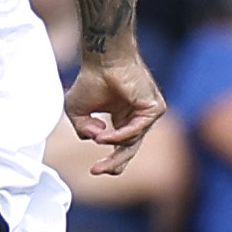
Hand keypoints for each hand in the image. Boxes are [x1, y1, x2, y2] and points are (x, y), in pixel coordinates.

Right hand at [64, 50, 166, 175]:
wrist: (103, 60)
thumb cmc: (90, 79)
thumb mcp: (76, 111)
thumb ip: (82, 130)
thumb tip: (96, 138)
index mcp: (123, 118)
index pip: (122, 148)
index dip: (110, 162)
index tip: (94, 170)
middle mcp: (136, 118)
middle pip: (129, 150)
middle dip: (113, 163)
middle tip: (96, 171)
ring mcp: (147, 114)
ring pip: (132, 142)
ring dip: (111, 141)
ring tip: (97, 136)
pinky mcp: (154, 109)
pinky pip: (137, 131)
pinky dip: (120, 135)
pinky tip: (105, 135)